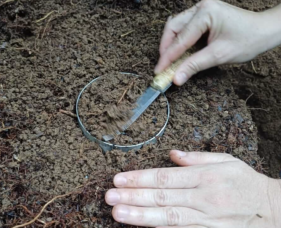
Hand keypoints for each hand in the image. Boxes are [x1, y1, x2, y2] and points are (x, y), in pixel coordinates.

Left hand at [105, 151, 280, 227]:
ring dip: (140, 216)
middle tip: (109, 196)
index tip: (119, 178)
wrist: (272, 210)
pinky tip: (141, 226)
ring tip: (117, 213)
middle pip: (162, 198)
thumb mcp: (225, 161)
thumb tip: (172, 154)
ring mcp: (205, 219)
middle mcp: (203, 198)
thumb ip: (196, 157)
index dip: (140, 178)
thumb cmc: (244, 181)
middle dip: (133, 197)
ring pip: (167, 218)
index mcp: (205, 176)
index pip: (165, 177)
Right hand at [155, 0, 280, 85]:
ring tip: (169, 61)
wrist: (265, 31)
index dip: (167, 57)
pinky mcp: (204, 14)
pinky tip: (179, 52)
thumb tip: (176, 79)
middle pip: (173, 28)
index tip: (158, 71)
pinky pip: (185, 27)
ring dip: (171, 44)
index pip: (180, 39)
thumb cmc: (247, 41)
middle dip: (166, 48)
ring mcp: (202, 9)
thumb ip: (194, 66)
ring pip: (176, 27)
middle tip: (162, 66)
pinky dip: (180, 41)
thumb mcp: (219, 56)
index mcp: (205, 13)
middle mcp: (201, 7)